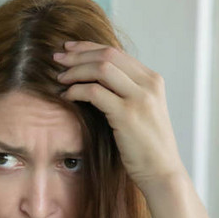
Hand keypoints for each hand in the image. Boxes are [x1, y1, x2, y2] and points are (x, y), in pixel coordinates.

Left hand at [55, 41, 185, 192]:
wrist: (161, 170)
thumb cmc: (145, 143)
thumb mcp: (140, 109)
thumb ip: (124, 90)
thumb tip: (93, 76)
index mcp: (152, 79)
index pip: (116, 52)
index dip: (88, 47)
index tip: (68, 48)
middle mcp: (148, 83)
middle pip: (107, 55)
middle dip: (78, 55)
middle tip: (57, 59)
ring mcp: (140, 98)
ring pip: (101, 69)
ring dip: (75, 71)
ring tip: (59, 78)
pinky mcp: (127, 114)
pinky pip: (94, 92)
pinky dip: (76, 90)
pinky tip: (67, 96)